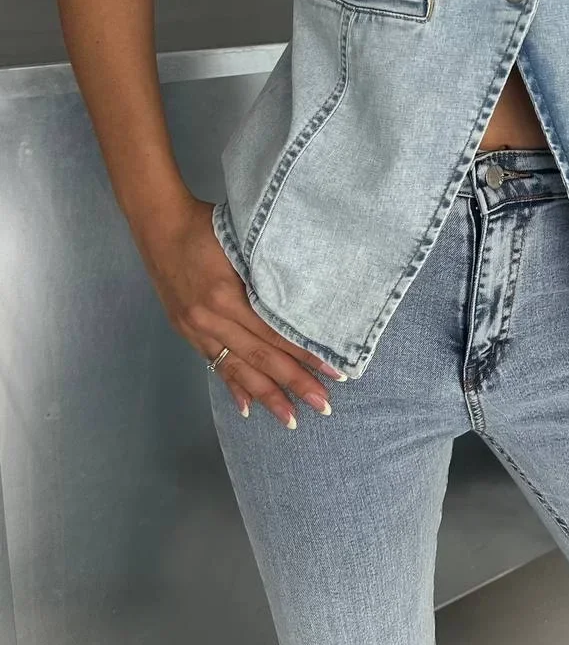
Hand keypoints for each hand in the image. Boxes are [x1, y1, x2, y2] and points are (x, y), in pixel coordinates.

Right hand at [140, 196, 345, 425]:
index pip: (274, 334)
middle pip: (259, 358)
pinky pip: (214, 364)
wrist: (160, 226)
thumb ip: (265, 277)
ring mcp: (196, 329)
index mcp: (226, 296)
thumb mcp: (240, 245)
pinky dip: (233, 387)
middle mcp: (211, 320)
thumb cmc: (207, 227)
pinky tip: (248, 407)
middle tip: (324, 405)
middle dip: (293, 384)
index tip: (332, 370)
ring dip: (266, 395)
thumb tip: (300, 307)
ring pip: (238, 369)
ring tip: (291, 418)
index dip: (303, 354)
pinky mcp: (188, 332)